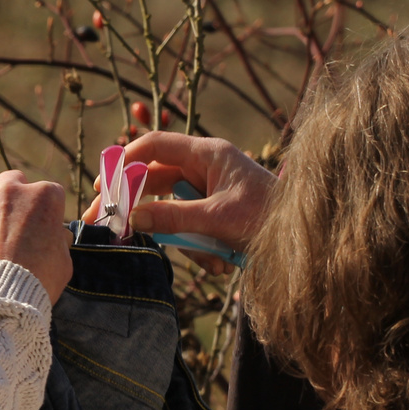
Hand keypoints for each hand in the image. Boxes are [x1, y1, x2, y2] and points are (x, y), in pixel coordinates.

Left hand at [0, 171, 73, 301]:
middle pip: (14, 181)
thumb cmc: (37, 280)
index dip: (47, 209)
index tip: (44, 223)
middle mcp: (12, 191)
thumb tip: (55, 234)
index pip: (50, 191)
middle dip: (17, 196)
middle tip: (17, 220)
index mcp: (44, 197)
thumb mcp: (63, 260)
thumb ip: (58, 240)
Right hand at [83, 133, 276, 252]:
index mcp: (208, 154)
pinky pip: (189, 228)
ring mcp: (208, 191)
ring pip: (171, 211)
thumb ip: (174, 217)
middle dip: (137, 206)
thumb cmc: (269, 217)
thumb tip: (132, 216)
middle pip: (154, 180)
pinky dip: (199, 249)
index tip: (105, 182)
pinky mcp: (213, 213)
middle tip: (108, 224)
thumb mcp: (218, 218)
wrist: (304, 241)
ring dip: (183, 240)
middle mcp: (204, 167)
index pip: (155, 146)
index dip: (126, 160)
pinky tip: (221, 263)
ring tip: (211, 259)